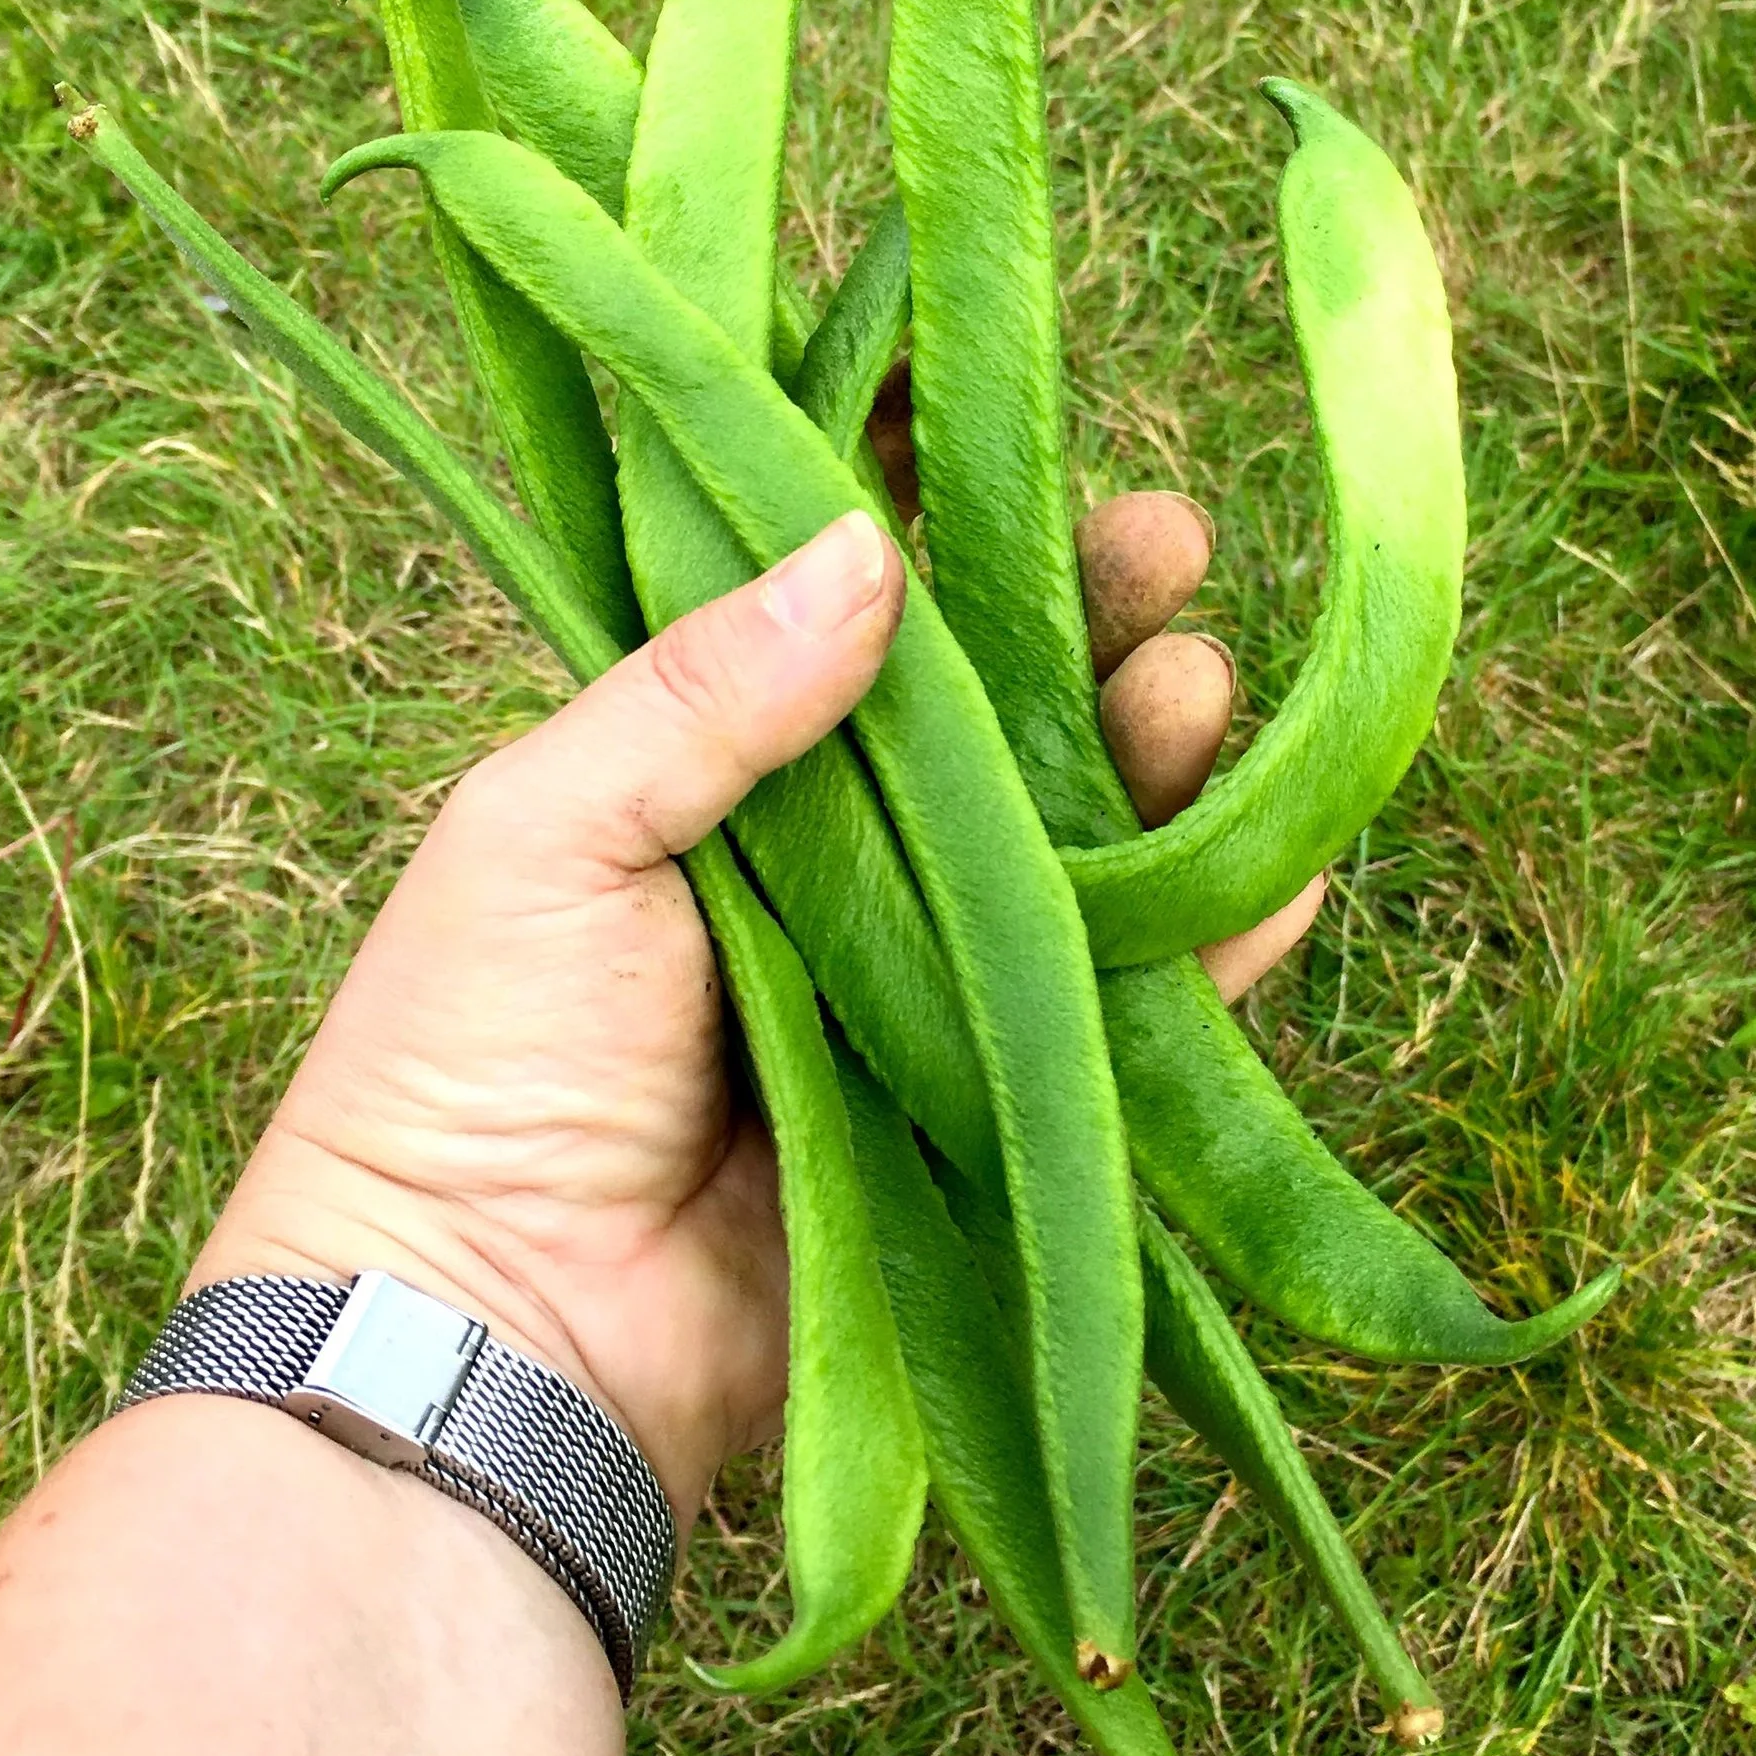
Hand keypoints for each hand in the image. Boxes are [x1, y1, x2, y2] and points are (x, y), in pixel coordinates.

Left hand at [194, 489, 1321, 1535]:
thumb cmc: (471, 1057)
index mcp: (703, 768)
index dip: (913, 510)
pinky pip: (1119, 1011)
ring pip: (1071, 842)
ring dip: (1152, 757)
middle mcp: (827, 857)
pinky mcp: (981, 1103)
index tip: (992, 418)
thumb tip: (868, 542)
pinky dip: (1209, 950)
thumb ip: (705, 690)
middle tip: (1165, 538)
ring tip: (1200, 677)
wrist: (496, 1337)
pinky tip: (1284, 867)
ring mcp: (914, 979)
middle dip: (1079, 616)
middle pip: (984, 712)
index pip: (830, 607)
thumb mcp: (547, 828)